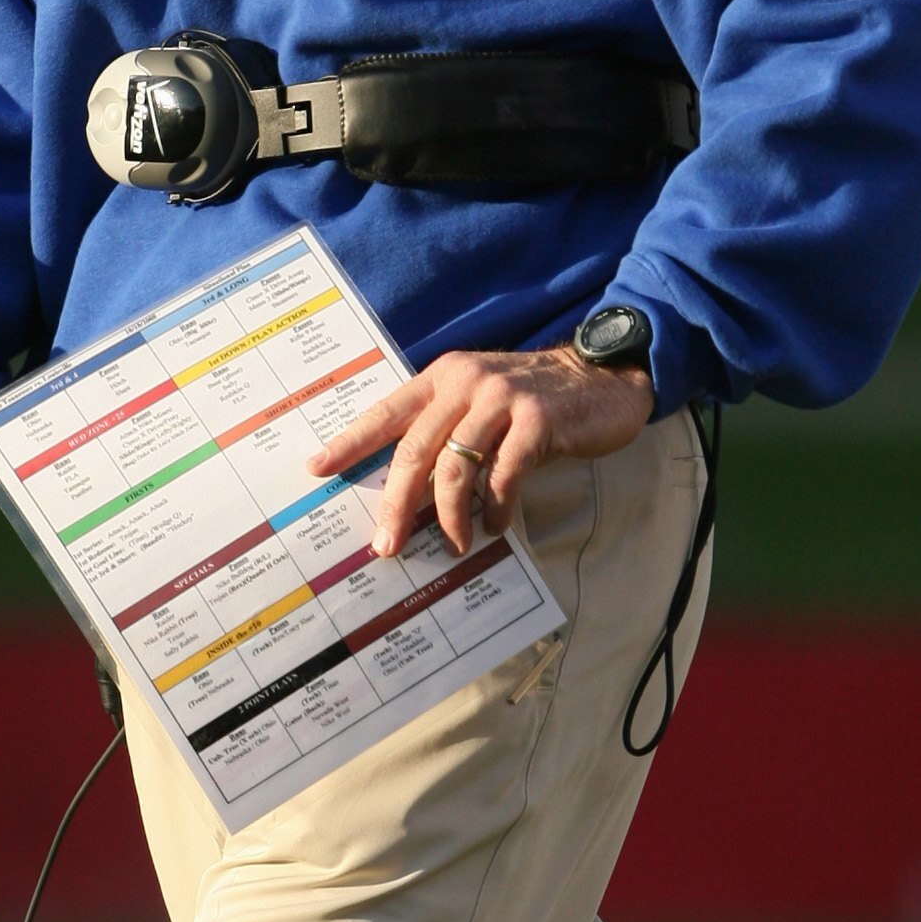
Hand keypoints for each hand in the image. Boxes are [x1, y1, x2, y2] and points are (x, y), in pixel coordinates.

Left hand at [319, 345, 653, 560]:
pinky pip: (504, 475)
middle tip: (386, 544)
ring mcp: (502, 400)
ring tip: (453, 543)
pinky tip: (496, 526)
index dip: (350, 443)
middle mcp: (466, 383)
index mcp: (444, 378)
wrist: (603, 376)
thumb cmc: (537, 400)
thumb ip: (449, 430)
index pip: (386, 412)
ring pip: (455, 468)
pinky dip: (496, 508)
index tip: (317, 469)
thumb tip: (412, 491)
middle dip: (396, 503)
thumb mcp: (483, 401)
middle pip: (414, 450)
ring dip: (448, 516)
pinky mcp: (537, 421)